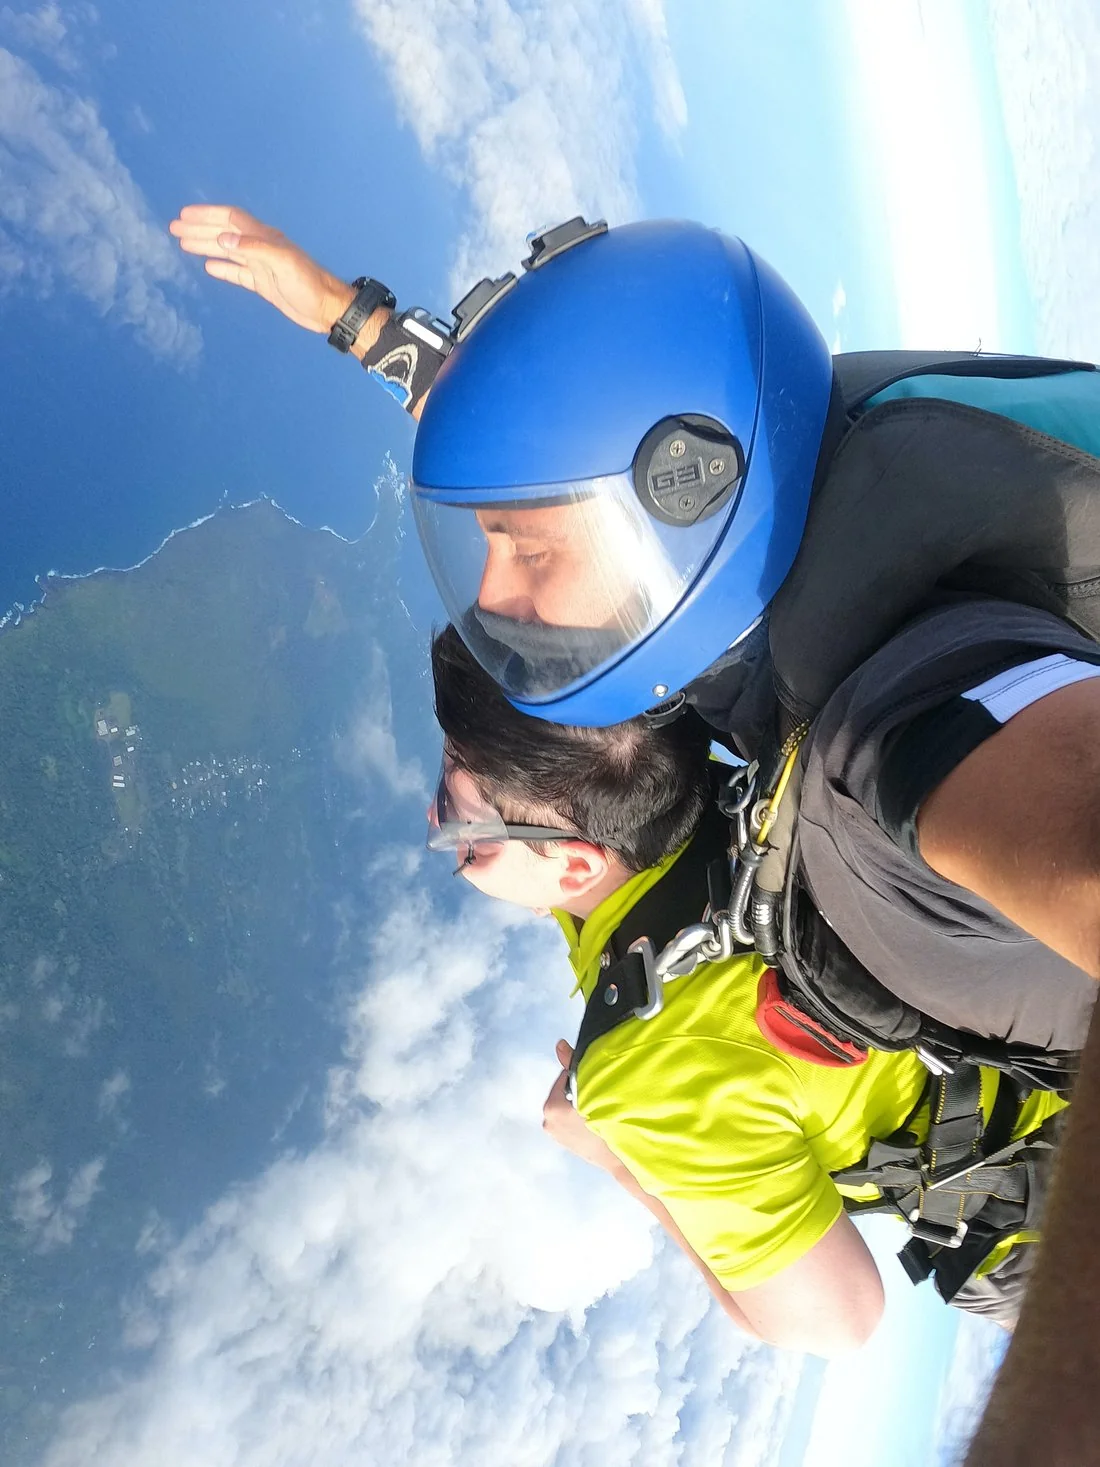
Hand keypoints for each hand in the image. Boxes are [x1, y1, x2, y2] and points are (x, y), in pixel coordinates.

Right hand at [169, 205, 355, 333]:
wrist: (326, 309)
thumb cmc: (309, 284)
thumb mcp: (282, 263)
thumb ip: (253, 248)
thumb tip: (223, 238)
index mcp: (265, 238)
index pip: (231, 219)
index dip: (207, 215)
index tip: (184, 215)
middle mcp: (260, 248)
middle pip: (225, 233)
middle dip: (200, 228)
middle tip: (175, 228)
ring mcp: (261, 266)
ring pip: (227, 251)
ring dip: (206, 245)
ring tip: (184, 243)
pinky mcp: (263, 284)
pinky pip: (238, 273)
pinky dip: (222, 268)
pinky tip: (208, 267)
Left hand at [542, 1040, 623, 1172]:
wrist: (622, 1160)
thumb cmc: (610, 1124)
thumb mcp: (592, 1088)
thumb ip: (573, 1064)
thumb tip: (559, 1044)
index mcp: (552, 1108)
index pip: (566, 1077)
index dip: (584, 1076)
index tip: (598, 1082)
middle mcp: (548, 1122)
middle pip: (566, 1092)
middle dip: (581, 1091)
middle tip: (601, 1096)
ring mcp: (556, 1135)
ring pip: (570, 1106)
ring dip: (582, 1104)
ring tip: (600, 1108)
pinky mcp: (565, 1143)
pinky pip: (572, 1120)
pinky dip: (582, 1116)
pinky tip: (596, 1121)